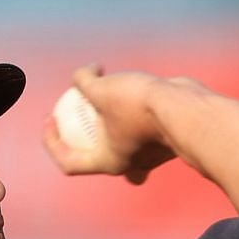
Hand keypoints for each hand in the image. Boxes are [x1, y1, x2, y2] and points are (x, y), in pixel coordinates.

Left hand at [41, 65, 181, 184]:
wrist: (188, 111)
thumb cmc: (141, 106)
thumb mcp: (103, 90)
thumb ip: (85, 82)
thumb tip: (79, 74)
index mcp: (108, 162)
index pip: (68, 162)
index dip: (52, 143)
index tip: (50, 119)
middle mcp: (129, 164)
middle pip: (97, 160)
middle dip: (84, 143)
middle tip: (77, 115)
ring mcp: (149, 154)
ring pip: (125, 144)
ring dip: (113, 125)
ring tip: (108, 95)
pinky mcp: (164, 139)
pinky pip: (144, 128)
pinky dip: (135, 112)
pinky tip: (134, 88)